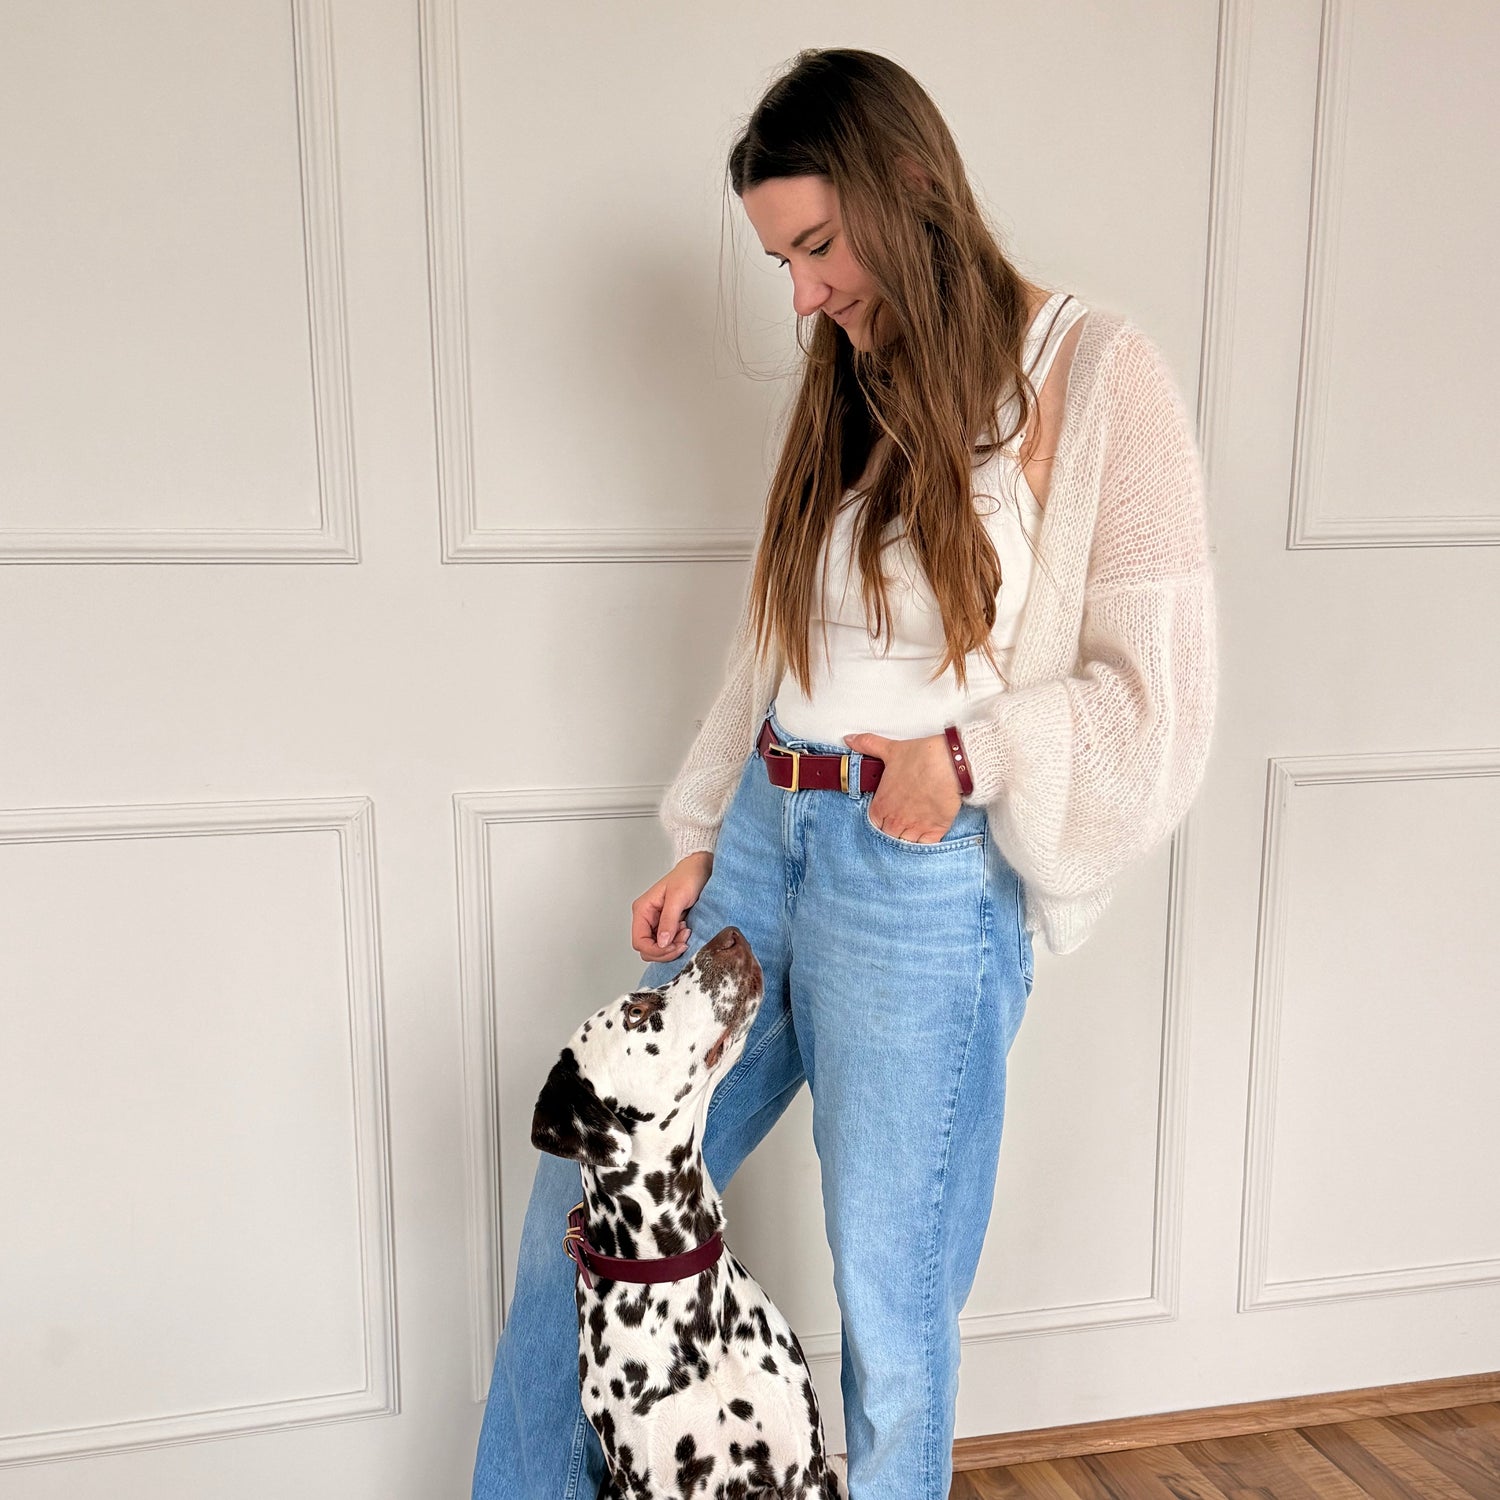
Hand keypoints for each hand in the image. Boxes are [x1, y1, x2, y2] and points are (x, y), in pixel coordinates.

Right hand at [631, 851, 712, 961]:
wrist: (701, 868)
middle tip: (683, 940)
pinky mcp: (668, 925)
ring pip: (658, 948)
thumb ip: (668, 920)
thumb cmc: (688, 876)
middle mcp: (647, 918)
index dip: (656, 950)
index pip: (640, 942)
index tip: (674, 946)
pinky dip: (677, 942)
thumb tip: (661, 943)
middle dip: (666, 950)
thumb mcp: (678, 897)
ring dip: (673, 947)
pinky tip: (686, 931)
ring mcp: (657, 923)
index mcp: (643, 910)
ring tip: (686, 932)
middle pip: (647, 949)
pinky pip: (668, 943)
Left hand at [844, 731, 962, 843]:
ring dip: (907, 839)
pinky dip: (924, 845)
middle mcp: (896, 820)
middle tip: (901, 822)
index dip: (880, 820)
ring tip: (913, 829)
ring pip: (905, 844)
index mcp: (882, 804)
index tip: (886, 816)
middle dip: (892, 831)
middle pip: (888, 836)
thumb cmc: (920, 757)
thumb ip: (867, 745)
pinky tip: (926, 836)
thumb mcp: (889, 749)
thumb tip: (850, 739)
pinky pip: (925, 847)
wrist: (950, 763)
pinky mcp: (935, 830)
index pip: (874, 824)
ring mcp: (915, 827)